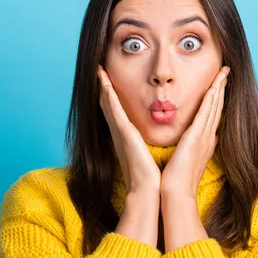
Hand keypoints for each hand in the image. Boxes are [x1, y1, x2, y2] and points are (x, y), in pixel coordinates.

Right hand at [97, 64, 160, 194]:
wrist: (148, 189)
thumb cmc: (150, 175)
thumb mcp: (149, 153)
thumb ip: (148, 144)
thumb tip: (159, 138)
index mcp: (126, 136)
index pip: (117, 110)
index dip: (112, 94)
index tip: (109, 79)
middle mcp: (119, 131)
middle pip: (108, 103)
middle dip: (103, 85)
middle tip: (98, 68)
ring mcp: (119, 130)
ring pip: (108, 102)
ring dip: (102, 84)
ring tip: (98, 68)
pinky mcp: (122, 132)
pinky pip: (113, 108)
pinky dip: (107, 93)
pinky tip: (104, 80)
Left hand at [160, 65, 229, 199]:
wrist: (176, 194)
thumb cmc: (176, 180)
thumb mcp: (184, 160)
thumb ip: (187, 148)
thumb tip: (187, 140)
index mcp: (204, 142)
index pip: (212, 115)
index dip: (217, 99)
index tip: (218, 85)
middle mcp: (207, 138)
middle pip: (217, 107)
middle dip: (221, 88)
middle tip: (225, 72)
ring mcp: (204, 137)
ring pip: (214, 107)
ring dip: (219, 88)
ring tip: (223, 72)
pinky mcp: (196, 138)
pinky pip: (206, 114)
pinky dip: (211, 99)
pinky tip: (214, 87)